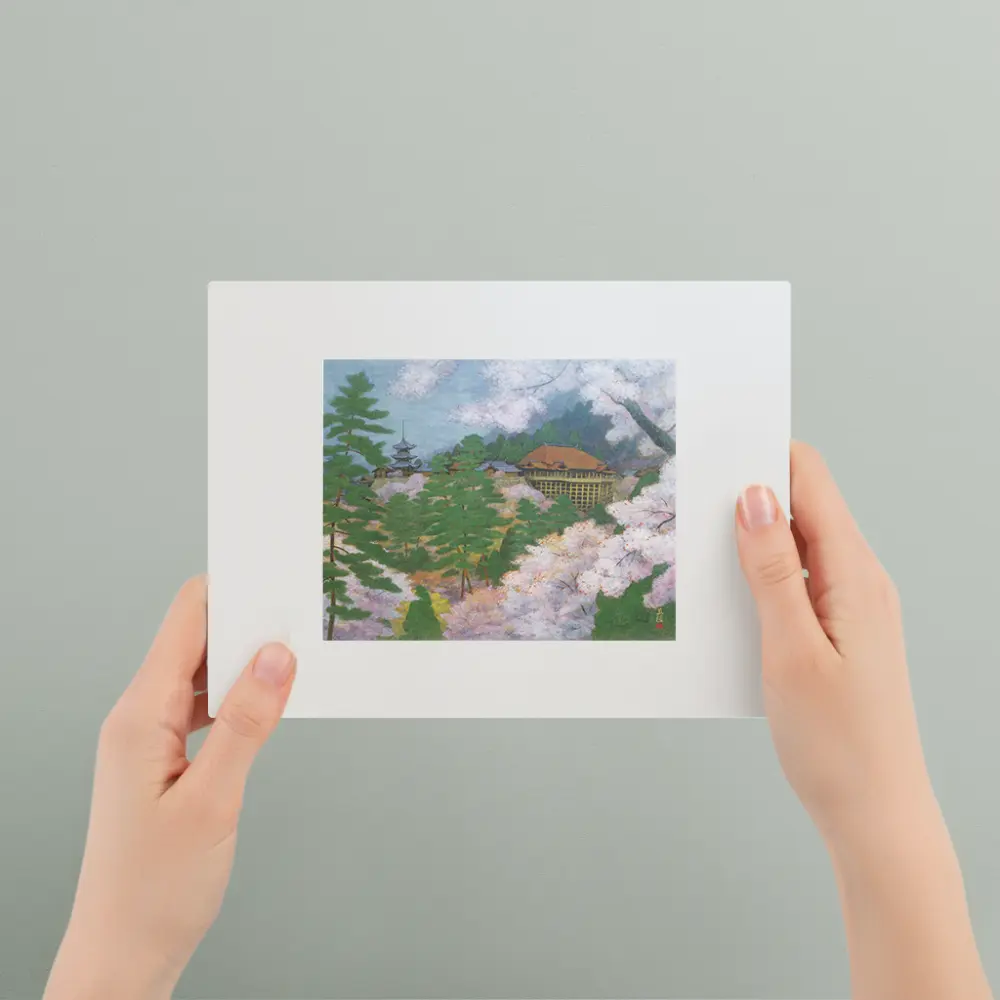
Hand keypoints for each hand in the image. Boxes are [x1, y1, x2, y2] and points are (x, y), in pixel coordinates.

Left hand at [44, 576, 296, 999]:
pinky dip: (238, 698)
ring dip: (245, 663)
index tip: (276, 579)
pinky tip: (268, 705)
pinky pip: (203, 706)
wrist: (124, 951)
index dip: (231, 591)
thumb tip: (276, 657)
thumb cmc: (155, 887)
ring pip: (202, 673)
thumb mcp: (213, 801)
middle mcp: (138, 716)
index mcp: (138, 716)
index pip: (185, 621)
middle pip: (195, 639)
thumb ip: (247, 723)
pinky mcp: (164, 756)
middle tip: (301, 620)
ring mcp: (149, 736)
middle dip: (248, 623)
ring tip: (294, 659)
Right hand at [736, 442, 991, 999]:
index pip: (811, 481)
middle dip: (747, 494)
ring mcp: (852, 605)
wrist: (874, 814)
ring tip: (696, 548)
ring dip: (750, 539)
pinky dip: (762, 576)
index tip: (711, 449)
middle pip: (802, 506)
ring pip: (797, 545)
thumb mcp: (790, 650)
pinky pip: (798, 581)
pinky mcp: (839, 630)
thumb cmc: (836, 742)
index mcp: (855, 574)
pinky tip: (727, 596)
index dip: (763, 455)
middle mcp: (860, 579)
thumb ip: (772, 568)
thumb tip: (754, 493)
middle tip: (687, 503)